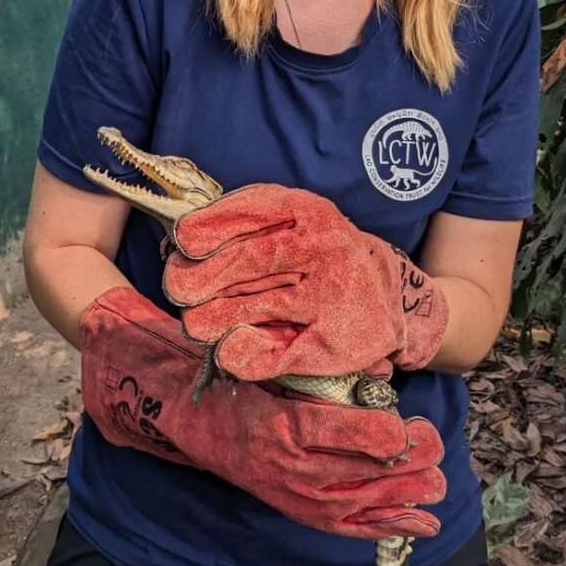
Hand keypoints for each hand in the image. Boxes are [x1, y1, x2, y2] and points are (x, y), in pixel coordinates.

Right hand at [80, 286, 445, 538]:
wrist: (192, 418)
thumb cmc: (235, 380)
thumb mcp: (268, 364)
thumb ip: (312, 365)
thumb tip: (370, 359)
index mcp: (278, 423)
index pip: (333, 434)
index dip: (375, 434)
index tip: (405, 425)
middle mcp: (285, 464)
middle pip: (353, 474)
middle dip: (401, 468)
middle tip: (435, 450)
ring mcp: (290, 491)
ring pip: (354, 503)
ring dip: (400, 499)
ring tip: (437, 488)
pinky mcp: (293, 504)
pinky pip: (343, 524)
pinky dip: (381, 526)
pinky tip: (417, 523)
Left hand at [163, 184, 448, 381]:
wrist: (387, 296)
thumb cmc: (319, 255)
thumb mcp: (294, 225)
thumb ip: (245, 228)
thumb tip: (178, 244)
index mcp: (311, 212)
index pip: (256, 209)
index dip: (213, 224)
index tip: (183, 241)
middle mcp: (325, 248)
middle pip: (253, 259)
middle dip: (205, 276)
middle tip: (178, 288)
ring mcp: (332, 295)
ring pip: (261, 306)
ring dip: (215, 318)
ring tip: (194, 322)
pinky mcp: (333, 342)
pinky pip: (280, 353)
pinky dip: (247, 356)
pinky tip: (227, 351)